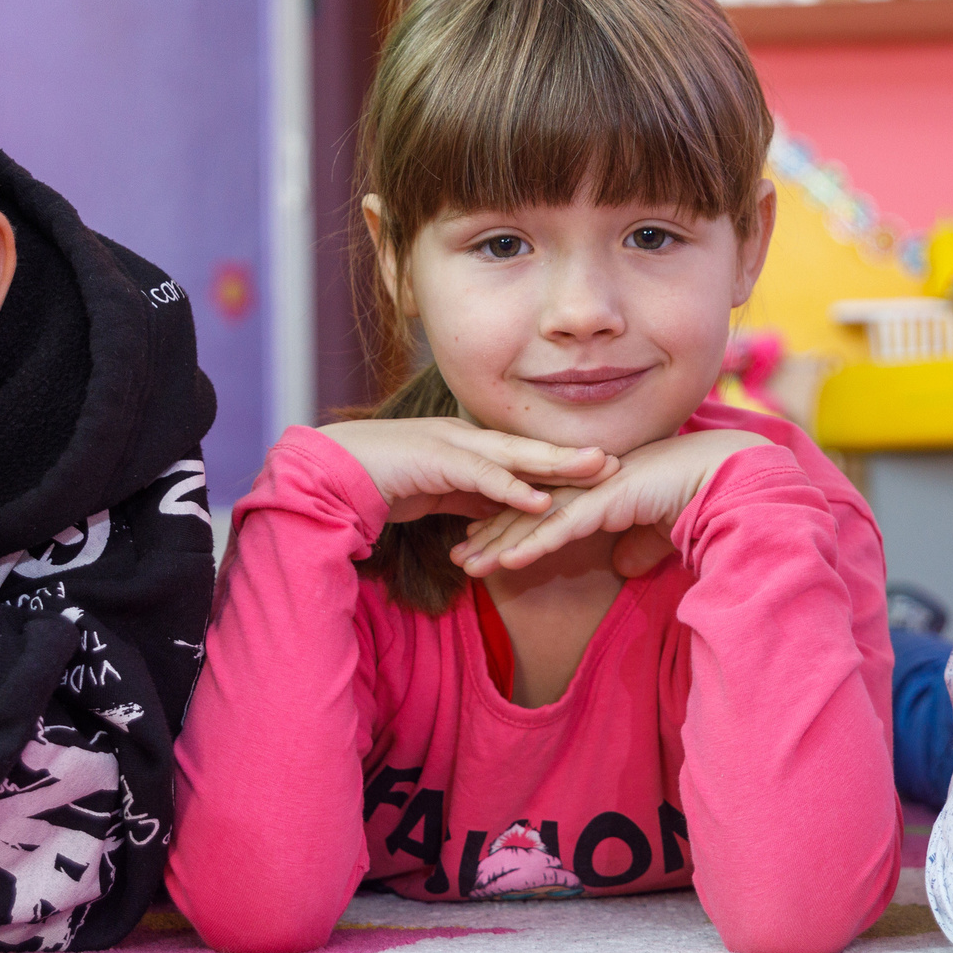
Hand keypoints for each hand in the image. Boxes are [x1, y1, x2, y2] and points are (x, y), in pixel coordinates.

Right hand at [316, 417, 611, 525]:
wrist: (333, 471)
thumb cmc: (382, 482)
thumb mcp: (439, 493)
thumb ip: (472, 499)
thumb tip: (506, 514)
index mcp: (468, 444)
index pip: (524, 452)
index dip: (562, 459)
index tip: (601, 466)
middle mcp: (466, 438)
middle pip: (530, 446)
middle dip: (574, 453)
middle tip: (619, 458)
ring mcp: (453, 445)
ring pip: (516, 455)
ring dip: (558, 464)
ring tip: (598, 470)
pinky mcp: (437, 461)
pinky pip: (483, 477)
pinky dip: (513, 489)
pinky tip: (541, 501)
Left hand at [450, 430, 768, 577]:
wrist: (728, 477)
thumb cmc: (699, 498)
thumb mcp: (659, 531)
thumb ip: (637, 546)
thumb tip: (623, 566)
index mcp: (596, 483)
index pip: (544, 505)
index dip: (511, 522)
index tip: (481, 539)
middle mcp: (589, 481)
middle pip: (529, 509)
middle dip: (490, 533)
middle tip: (456, 555)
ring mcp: (596, 488)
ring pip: (536, 519)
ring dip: (499, 544)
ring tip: (465, 564)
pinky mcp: (608, 501)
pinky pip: (562, 527)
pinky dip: (532, 545)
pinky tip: (505, 562)